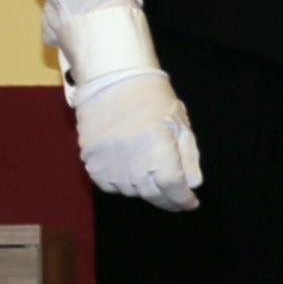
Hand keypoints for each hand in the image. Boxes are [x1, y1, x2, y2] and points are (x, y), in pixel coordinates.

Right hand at [76, 70, 203, 211]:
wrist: (112, 79)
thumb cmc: (152, 98)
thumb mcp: (180, 123)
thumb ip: (188, 157)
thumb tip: (192, 185)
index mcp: (158, 150)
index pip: (173, 188)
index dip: (183, 200)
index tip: (191, 203)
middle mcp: (132, 161)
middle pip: (152, 194)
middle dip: (167, 200)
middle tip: (176, 200)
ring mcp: (108, 162)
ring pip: (130, 191)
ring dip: (144, 190)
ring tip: (152, 179)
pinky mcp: (90, 160)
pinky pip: (108, 184)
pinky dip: (121, 184)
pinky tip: (130, 174)